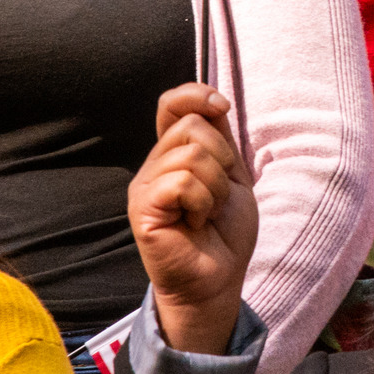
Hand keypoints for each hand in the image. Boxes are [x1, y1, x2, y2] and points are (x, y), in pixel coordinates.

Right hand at [128, 83, 256, 355]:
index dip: (196, 95)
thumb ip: (219, 138)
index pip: (171, 103)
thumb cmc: (224, 231)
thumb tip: (213, 99)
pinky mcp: (143, 210)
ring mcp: (143, 188)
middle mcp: (152, 166)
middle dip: (222, 160)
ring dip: (215, 188)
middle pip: (191, 128)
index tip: (222, 107)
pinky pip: (182, 183)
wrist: (218, 278)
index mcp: (171, 155)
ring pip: (192, 156)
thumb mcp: (230, 175)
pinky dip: (202, 203)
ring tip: (206, 213)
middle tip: (216, 197)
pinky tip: (195, 224)